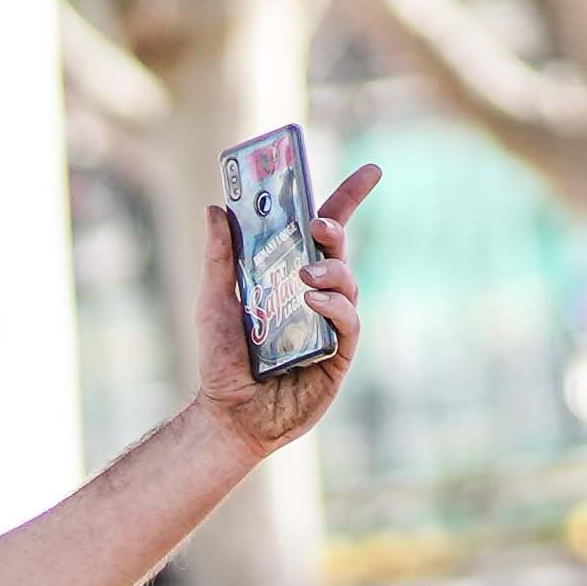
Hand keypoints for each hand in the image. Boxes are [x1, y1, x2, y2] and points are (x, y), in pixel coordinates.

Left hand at [197, 164, 380, 453]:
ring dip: (331, 271)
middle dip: (335, 230)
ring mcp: (330, 325)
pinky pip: (347, 323)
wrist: (228, 414)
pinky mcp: (338, 355)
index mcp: (291, 275)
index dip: (348, 199)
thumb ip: (220, 257)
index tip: (372, 171)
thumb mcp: (214, 300)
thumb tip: (218, 207)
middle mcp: (316, 295)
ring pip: (347, 283)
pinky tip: (313, 302)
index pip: (324, 231)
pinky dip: (334, 307)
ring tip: (306, 275)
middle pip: (339, 251)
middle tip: (319, 224)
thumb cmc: (221, 360)